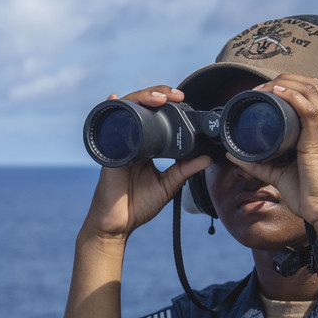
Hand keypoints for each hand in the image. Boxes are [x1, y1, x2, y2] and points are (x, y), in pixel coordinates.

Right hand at [82, 86, 212, 241]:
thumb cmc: (137, 206)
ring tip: (158, 98)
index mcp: (146, 145)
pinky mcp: (110, 151)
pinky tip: (116, 97)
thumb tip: (207, 158)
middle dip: (158, 94)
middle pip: (141, 106)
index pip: (155, 115)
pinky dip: (112, 109)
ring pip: (127, 110)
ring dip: (141, 97)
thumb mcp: (168, 185)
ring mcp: (119, 143)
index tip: (183, 99)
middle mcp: (132, 139)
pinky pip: (109, 126)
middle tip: (177, 96)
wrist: (117, 224)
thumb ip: (185, 170)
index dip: (167, 103)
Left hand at [227, 74, 317, 236]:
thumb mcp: (280, 174)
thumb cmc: (311, 195)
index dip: (293, 85)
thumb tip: (234, 154)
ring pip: (311, 90)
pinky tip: (277, 93)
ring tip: (264, 90)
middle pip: (313, 84)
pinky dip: (293, 96)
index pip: (316, 93)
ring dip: (285, 84)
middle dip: (286, 80)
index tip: (267, 92)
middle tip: (261, 89)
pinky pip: (309, 108)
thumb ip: (260, 164)